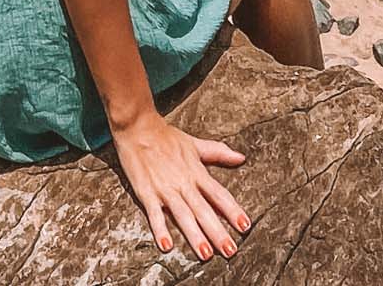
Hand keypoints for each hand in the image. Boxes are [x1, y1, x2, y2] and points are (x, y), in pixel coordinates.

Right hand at [110, 110, 248, 260]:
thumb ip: (218, 152)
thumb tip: (241, 158)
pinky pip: (154, 214)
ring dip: (195, 235)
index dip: (233, 210)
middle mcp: (184, 182)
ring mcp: (165, 189)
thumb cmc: (166, 137)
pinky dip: (160, 229)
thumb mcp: (195, 144)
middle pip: (204, 210)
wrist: (138, 127)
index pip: (219, 194)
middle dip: (218, 231)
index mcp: (196, 172)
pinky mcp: (147, 192)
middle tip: (230, 250)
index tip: (245, 226)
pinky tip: (166, 245)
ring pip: (183, 215)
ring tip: (205, 254)